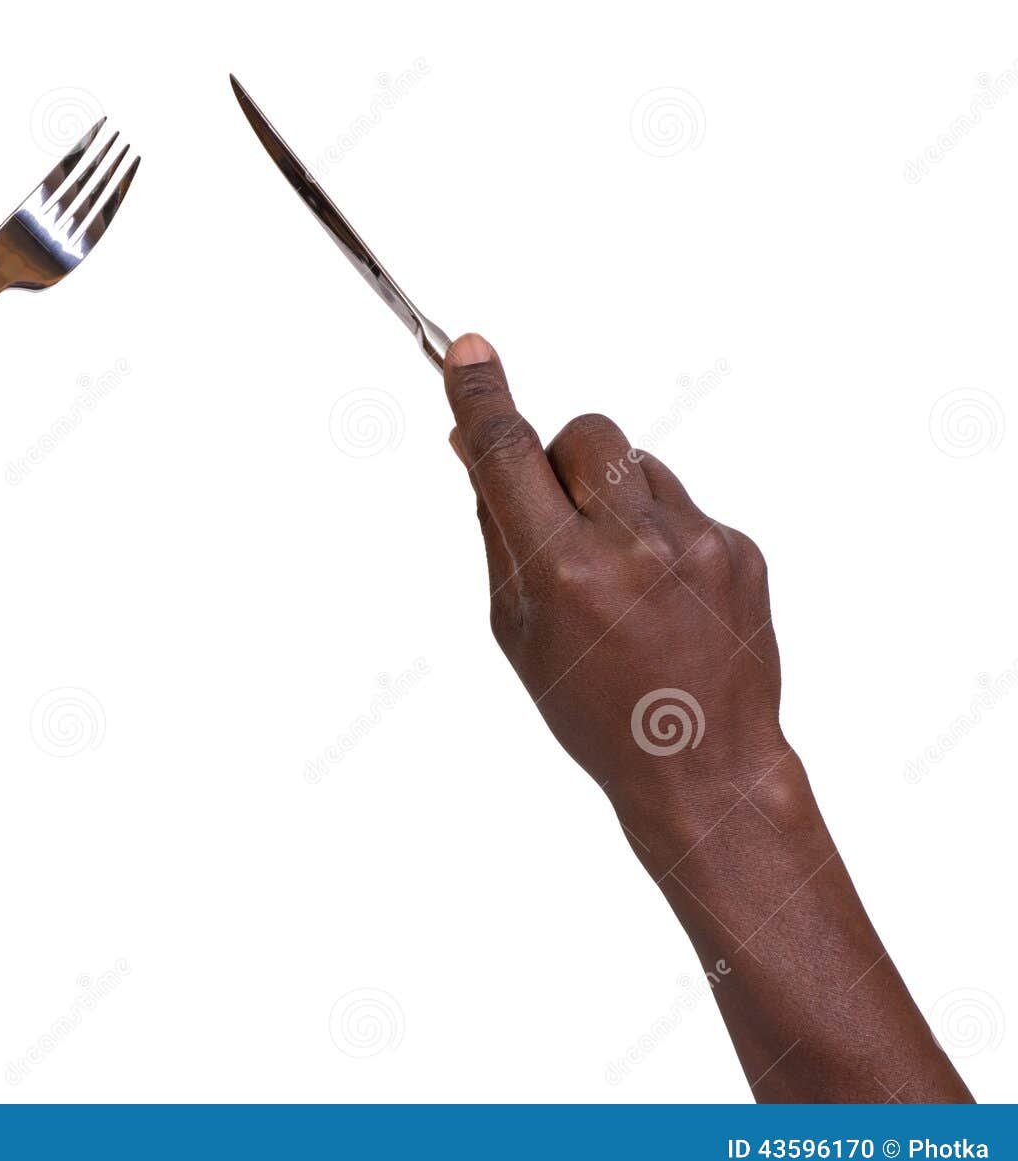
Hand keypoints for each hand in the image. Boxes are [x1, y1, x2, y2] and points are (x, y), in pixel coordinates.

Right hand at [443, 334, 789, 856]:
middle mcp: (633, 546)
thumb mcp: (517, 630)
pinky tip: (665, 597)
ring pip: (636, 466)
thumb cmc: (592, 709)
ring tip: (623, 577)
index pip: (508, 456)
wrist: (704, 765)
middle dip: (562, 458)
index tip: (464, 349)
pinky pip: (682, 503)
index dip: (482, 396)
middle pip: (585, 432)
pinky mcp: (740, 547)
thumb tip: (473, 450)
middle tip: (561, 517)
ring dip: (615, 499)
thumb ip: (497, 533)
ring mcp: (697, 543)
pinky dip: (661, 532)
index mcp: (564, 572)